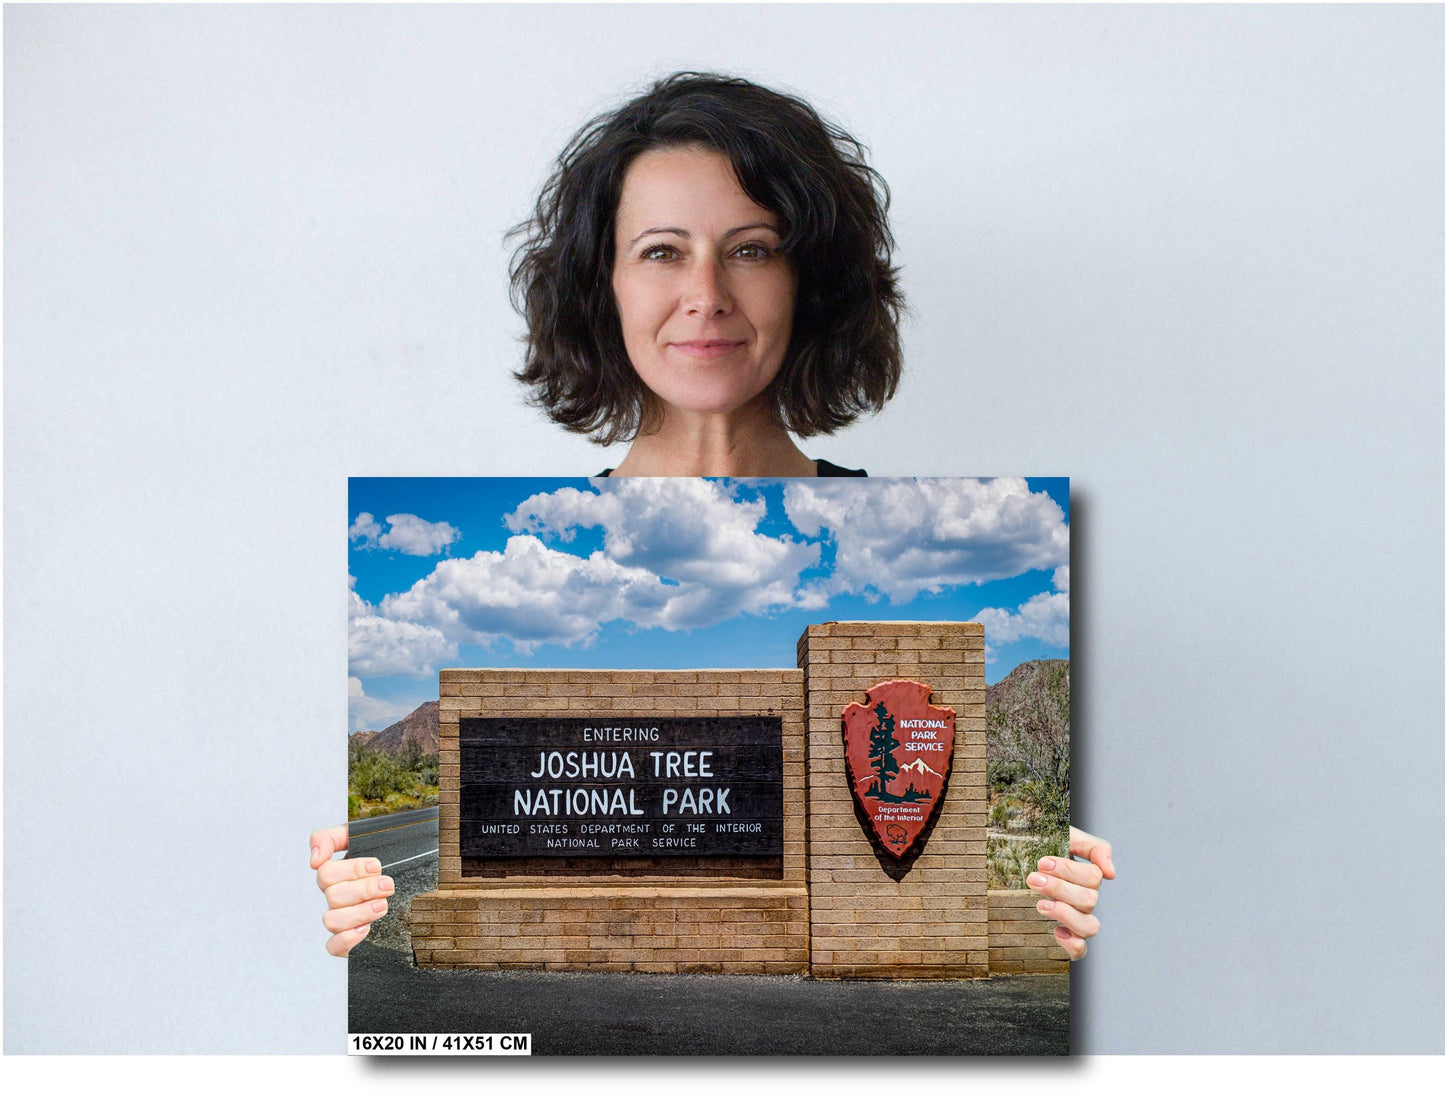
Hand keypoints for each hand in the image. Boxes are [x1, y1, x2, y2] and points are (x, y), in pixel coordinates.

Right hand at [310, 824, 394, 957]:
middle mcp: (337, 897)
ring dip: (359, 912)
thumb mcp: (362, 837)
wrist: (417, 878)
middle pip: (333, 896)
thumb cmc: (388, 857)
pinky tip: (366, 929)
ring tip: (383, 905)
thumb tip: (314, 859)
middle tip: (387, 885)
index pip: (325, 873)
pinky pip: (333, 947)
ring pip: (331, 920)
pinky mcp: (350, 940)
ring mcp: (343, 919)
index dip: (352, 870)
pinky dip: (347, 939)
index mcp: (337, 875)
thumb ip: (331, 838)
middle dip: (364, 889)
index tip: (376, 866)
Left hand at [1027, 826, 1114, 960]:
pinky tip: (1056, 931)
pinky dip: (1072, 944)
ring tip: (1040, 904)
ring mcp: (1075, 919)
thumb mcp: (1067, 836)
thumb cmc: (1041, 846)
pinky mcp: (1063, 936)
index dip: (1068, 870)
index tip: (1042, 862)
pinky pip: (1079, 950)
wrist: (1013, 857)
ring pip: (1089, 927)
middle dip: (1059, 888)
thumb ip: (1094, 847)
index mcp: (1086, 877)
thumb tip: (1111, 874)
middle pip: (1089, 900)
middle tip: (1033, 878)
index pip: (1093, 878)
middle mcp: (1084, 900)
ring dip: (1065, 914)